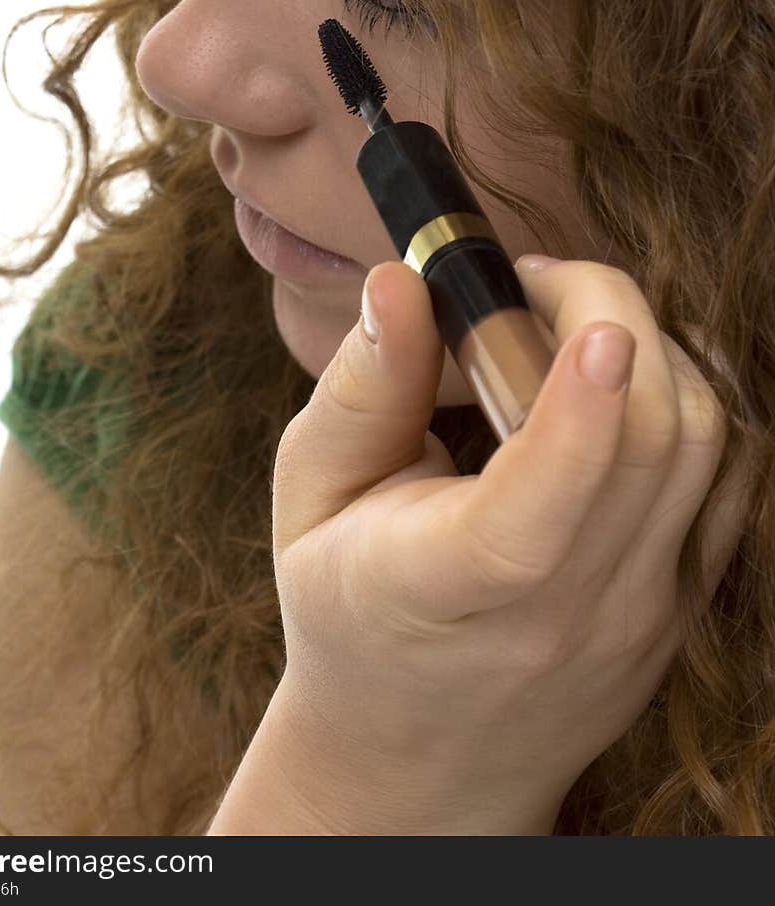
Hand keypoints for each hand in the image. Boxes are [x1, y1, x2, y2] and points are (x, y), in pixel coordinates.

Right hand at [271, 257, 750, 817]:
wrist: (420, 757)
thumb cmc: (349, 606)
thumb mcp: (313, 494)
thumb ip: (361, 388)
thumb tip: (402, 281)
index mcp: (445, 587)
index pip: (535, 510)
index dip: (580, 415)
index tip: (597, 330)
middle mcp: (562, 615)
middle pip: (646, 446)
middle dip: (613, 316)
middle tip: (537, 284)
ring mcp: (639, 618)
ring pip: (703, 448)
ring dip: (655, 349)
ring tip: (572, 329)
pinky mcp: (680, 610)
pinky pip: (726, 479)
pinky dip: (692, 402)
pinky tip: (624, 381)